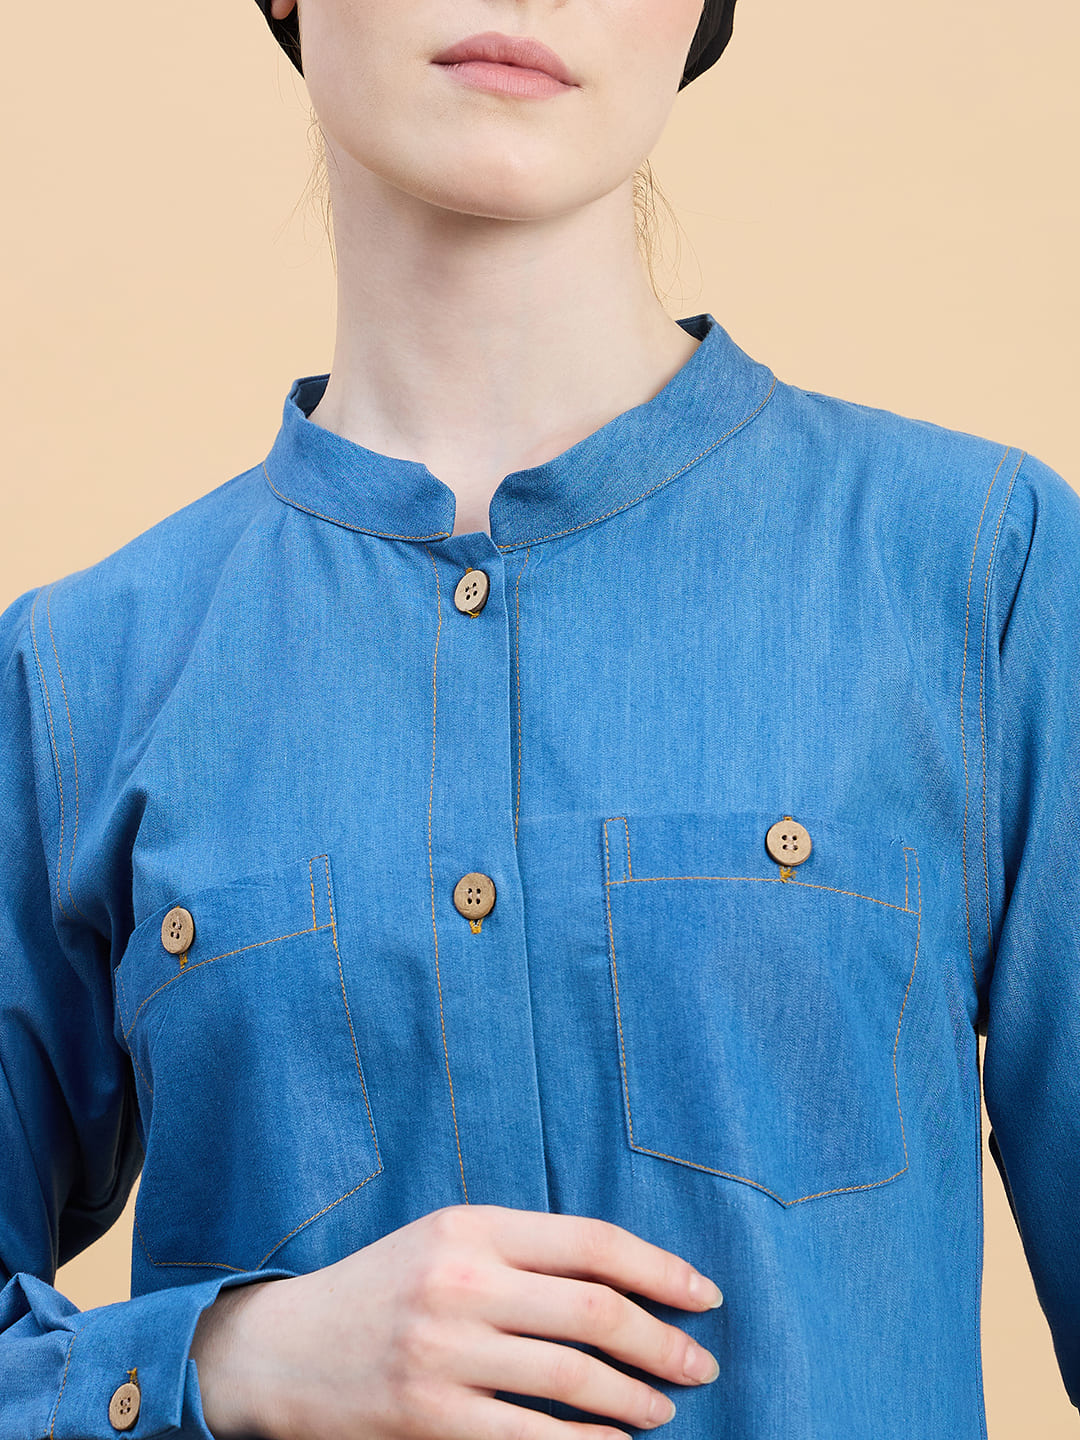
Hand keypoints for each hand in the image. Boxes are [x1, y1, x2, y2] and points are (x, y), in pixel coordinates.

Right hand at [191, 1202, 722, 1439]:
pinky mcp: (429, 1417)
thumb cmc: (382, 1288)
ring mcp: (444, 1352)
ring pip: (573, 1377)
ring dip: (634, 1399)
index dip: (660, 1270)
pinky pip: (532, 1438)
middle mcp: (461, 1282)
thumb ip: (525, 1250)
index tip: (705, 1296)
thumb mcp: (447, 1242)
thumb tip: (626, 1280)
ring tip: (662, 1408)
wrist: (282, 1349)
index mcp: (471, 1226)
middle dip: (663, 1342)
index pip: (592, 1242)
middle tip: (702, 1365)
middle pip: (594, 1310)